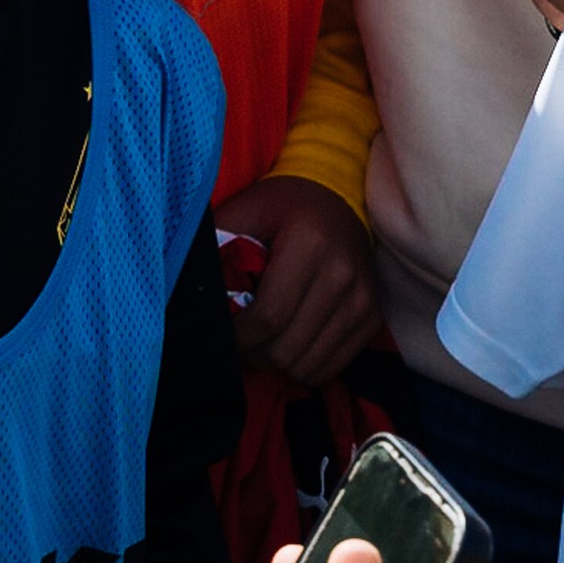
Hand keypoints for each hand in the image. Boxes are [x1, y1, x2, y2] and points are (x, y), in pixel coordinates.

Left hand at [213, 176, 382, 387]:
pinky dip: (302, 367)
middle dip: (253, 354)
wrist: (336, 193)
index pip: (268, 318)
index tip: (220, 336)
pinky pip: (330, 368)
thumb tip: (192, 294)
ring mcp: (362, 298)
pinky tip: (288, 342)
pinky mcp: (372, 317)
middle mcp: (343, 274)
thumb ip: (217, 245)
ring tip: (262, 341)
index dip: (238, 338)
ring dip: (277, 364)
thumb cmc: (281, 205)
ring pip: (307, 367)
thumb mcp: (245, 211)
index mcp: (310, 244)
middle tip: (239, 340)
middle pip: (287, 349)